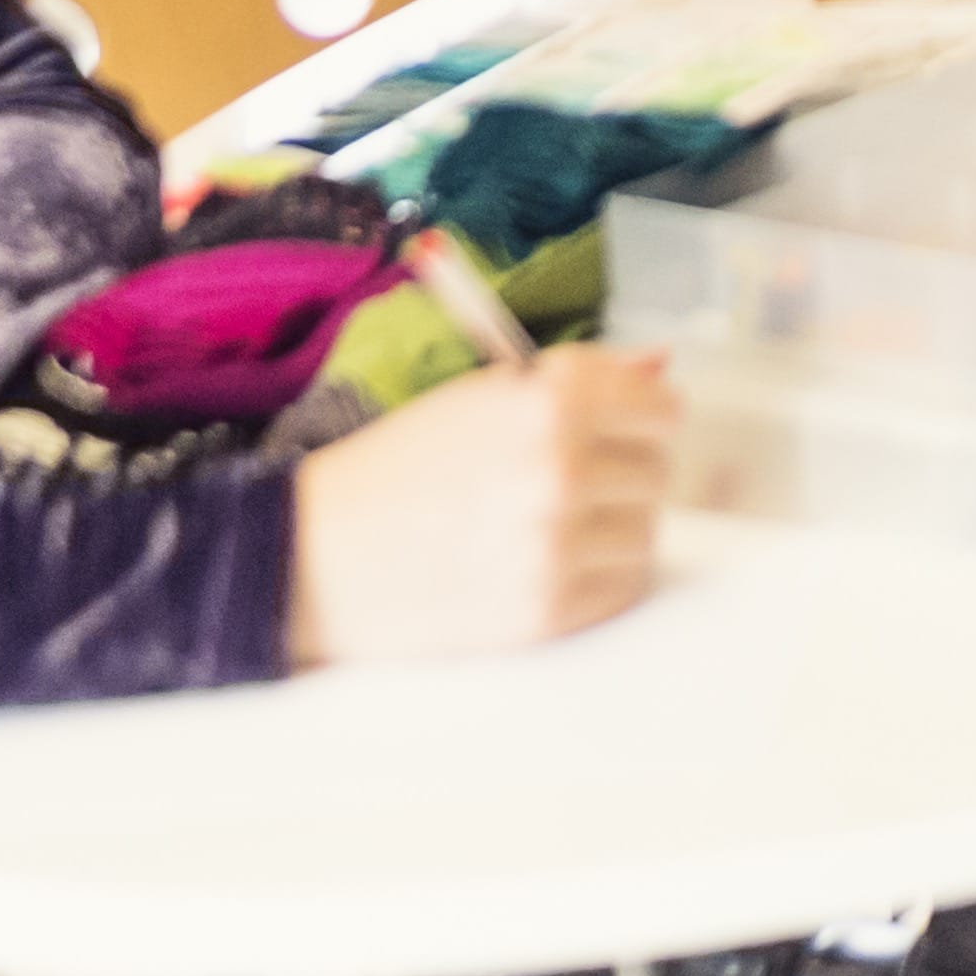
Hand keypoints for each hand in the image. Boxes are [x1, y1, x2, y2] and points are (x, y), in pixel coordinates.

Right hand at [285, 345, 675, 667]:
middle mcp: (560, 468)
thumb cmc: (397, 468)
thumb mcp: (483, 395)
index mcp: (549, 400)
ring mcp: (555, 544)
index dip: (638, 418)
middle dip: (620, 473)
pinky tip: (540, 562)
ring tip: (545, 525)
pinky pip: (619, 587)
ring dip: (610, 530)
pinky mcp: (545, 610)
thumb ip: (584, 377)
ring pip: (644, 533)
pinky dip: (594, 578)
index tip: (617, 429)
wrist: (314, 557)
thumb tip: (661, 365)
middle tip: (563, 482)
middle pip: (657, 472)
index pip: (660, 408)